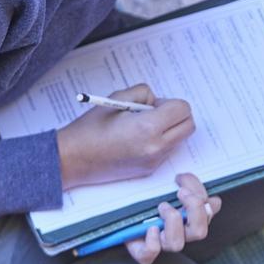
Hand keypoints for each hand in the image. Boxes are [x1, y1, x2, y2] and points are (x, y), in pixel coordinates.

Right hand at [55, 83, 193, 189]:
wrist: (74, 159)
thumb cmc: (92, 128)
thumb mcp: (117, 98)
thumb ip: (144, 93)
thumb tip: (158, 101)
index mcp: (148, 127)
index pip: (183, 109)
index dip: (170, 102)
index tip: (154, 104)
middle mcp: (156, 147)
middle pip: (189, 125)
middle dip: (177, 115)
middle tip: (155, 112)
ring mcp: (154, 161)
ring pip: (180, 138)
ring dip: (170, 128)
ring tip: (143, 126)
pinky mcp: (150, 170)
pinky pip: (168, 150)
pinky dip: (161, 141)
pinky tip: (138, 139)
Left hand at [125, 173, 221, 263]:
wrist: (122, 211)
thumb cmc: (148, 197)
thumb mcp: (166, 185)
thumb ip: (187, 185)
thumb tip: (202, 190)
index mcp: (191, 215)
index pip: (209, 211)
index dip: (206, 200)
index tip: (187, 185)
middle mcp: (179, 233)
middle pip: (200, 232)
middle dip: (194, 209)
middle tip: (180, 192)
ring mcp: (162, 244)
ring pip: (177, 245)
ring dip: (172, 221)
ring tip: (162, 206)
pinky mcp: (143, 252)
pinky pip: (150, 254)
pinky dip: (152, 242)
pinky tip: (151, 228)